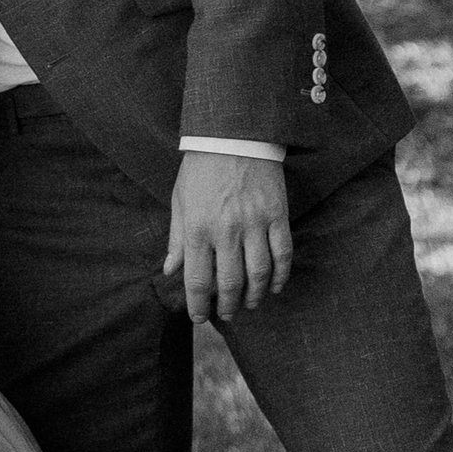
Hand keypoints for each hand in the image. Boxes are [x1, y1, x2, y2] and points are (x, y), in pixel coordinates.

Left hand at [164, 150, 292, 323]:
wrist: (232, 134)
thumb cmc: (201, 168)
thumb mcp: (180, 201)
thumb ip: (177, 238)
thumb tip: (170, 269)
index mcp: (198, 228)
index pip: (198, 280)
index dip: (198, 305)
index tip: (199, 317)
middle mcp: (226, 230)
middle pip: (230, 283)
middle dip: (228, 306)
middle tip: (227, 314)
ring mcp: (254, 223)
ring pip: (258, 274)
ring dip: (254, 296)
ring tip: (249, 304)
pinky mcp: (277, 214)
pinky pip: (282, 253)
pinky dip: (279, 275)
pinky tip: (273, 286)